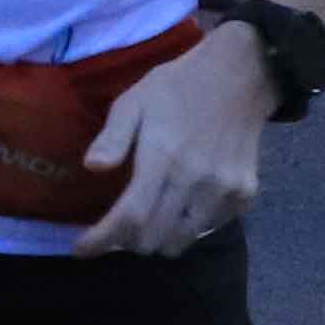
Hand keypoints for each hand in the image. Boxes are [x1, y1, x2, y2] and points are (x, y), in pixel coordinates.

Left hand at [78, 26, 272, 254]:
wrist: (239, 76)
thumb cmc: (177, 87)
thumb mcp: (134, 101)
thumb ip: (113, 137)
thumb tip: (92, 168)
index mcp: (162, 157)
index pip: (129, 216)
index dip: (102, 240)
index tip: (81, 249)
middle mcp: (194, 180)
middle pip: (153, 238)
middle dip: (127, 241)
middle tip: (118, 225)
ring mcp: (223, 191)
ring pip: (181, 241)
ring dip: (158, 238)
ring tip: (149, 219)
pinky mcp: (243, 195)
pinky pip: (209, 228)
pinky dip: (189, 226)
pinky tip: (181, 204)